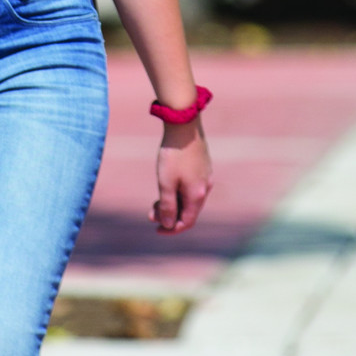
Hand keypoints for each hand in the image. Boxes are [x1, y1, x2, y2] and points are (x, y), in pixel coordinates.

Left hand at [151, 120, 211, 234]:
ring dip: (172, 203)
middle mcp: (205, 188)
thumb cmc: (173, 155)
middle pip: (188, 211)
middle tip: (150, 214)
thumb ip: (167, 206)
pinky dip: (178, 192)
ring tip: (155, 201)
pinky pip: (190, 187)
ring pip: (189, 198)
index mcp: (197, 195)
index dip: (172, 229)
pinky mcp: (202, 167)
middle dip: (169, 215)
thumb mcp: (166, 183)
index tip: (156, 229)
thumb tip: (169, 225)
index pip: (187, 221)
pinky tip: (167, 185)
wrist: (184, 125)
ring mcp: (205, 177)